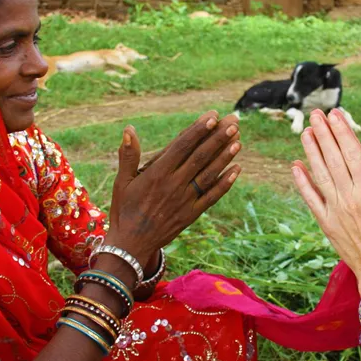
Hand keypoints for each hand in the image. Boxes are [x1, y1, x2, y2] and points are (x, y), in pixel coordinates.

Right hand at [104, 111, 241, 274]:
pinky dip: (225, 183)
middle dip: (218, 138)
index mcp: (156, 174)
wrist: (131, 245)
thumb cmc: (124, 209)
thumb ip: (128, 155)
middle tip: (233, 121)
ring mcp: (185, 200)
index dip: (198, 130)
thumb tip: (129, 129)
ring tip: (238, 140)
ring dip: (225, 157)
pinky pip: (212, 196)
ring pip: (209, 174)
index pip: (182, 146)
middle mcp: (174, 185)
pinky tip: (237, 169)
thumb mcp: (122, 181)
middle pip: (200, 157)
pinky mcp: (192, 214)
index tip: (212, 116)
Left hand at [291, 109, 360, 292]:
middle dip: (324, 134)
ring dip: (311, 151)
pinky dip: (302, 182)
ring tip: (306, 132)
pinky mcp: (325, 221)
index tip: (336, 114)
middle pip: (333, 159)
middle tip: (315, 114)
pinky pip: (310, 198)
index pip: (353, 154)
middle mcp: (349, 197)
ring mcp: (334, 209)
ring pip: (319, 174)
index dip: (343, 132)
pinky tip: (296, 166)